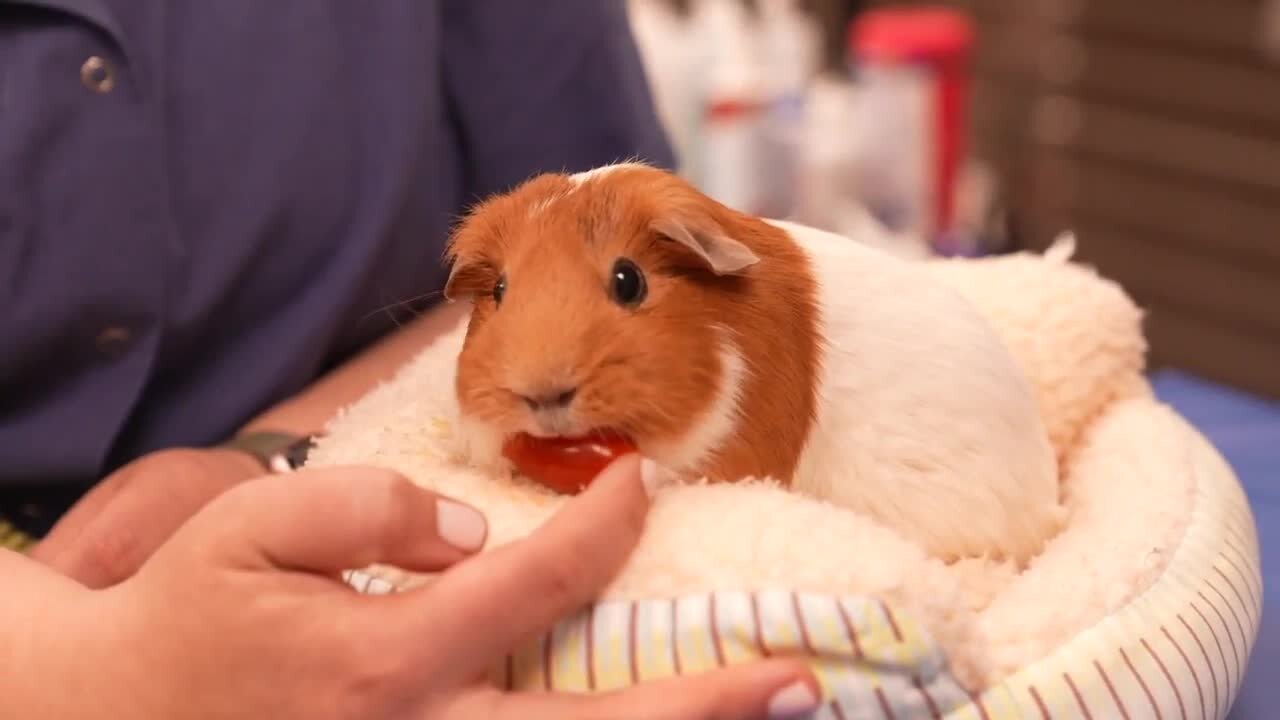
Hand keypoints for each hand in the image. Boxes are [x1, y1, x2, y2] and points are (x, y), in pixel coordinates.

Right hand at [14, 456, 819, 719]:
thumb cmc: (188, 614)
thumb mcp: (249, 527)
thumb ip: (365, 510)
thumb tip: (468, 530)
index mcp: (383, 659)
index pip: (534, 583)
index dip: (604, 524)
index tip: (639, 478)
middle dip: (704, 705)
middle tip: (797, 676)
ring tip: (768, 716)